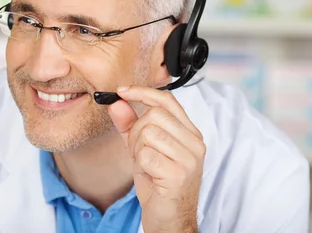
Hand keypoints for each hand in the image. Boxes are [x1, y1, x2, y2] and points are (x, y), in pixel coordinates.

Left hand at [108, 85, 205, 232]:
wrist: (169, 219)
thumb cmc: (158, 184)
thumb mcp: (141, 149)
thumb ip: (129, 125)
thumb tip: (116, 102)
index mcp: (190, 133)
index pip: (168, 100)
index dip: (143, 92)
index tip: (122, 91)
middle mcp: (195, 143)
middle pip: (154, 115)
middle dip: (136, 131)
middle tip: (138, 151)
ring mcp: (189, 158)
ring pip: (148, 132)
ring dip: (138, 149)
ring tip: (146, 164)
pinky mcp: (179, 174)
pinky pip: (146, 154)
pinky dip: (140, 164)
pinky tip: (150, 175)